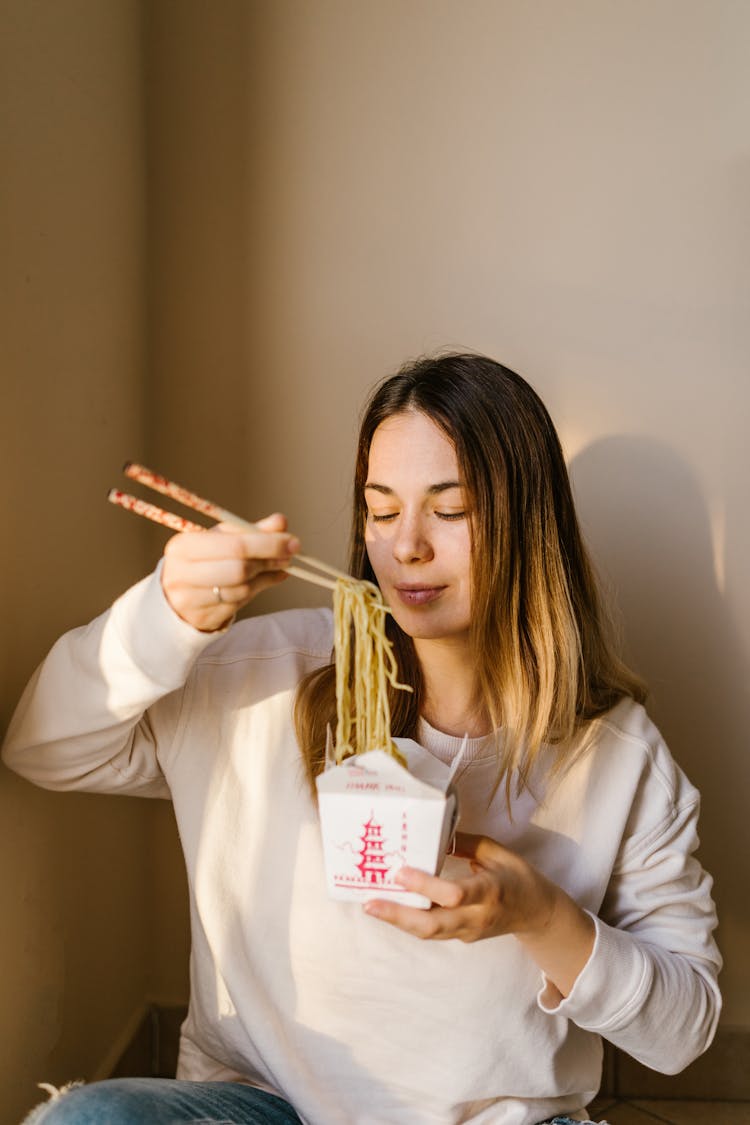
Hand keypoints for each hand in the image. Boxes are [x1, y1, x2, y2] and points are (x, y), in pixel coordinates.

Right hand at [161, 512, 299, 631]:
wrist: (174, 595)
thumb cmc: (202, 560)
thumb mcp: (220, 539)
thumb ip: (250, 531)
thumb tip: (280, 521)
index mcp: (184, 546)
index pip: (234, 545)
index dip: (268, 544)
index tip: (292, 542)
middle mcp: (181, 573)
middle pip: (238, 569)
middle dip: (268, 561)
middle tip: (289, 557)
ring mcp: (189, 599)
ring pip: (241, 589)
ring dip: (265, 577)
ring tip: (278, 567)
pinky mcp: (201, 617)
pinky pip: (239, 604)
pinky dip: (257, 590)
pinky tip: (266, 580)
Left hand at [363, 832, 555, 942]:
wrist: (538, 914)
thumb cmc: (518, 876)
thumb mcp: (497, 852)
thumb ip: (465, 843)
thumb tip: (434, 832)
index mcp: (490, 891)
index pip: (453, 894)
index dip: (425, 885)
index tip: (400, 871)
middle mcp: (477, 916)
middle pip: (432, 924)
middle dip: (398, 915)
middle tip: (369, 902)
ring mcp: (469, 931)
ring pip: (429, 933)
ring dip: (398, 921)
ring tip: (371, 905)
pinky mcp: (462, 938)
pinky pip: (433, 931)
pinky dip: (410, 921)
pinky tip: (391, 909)